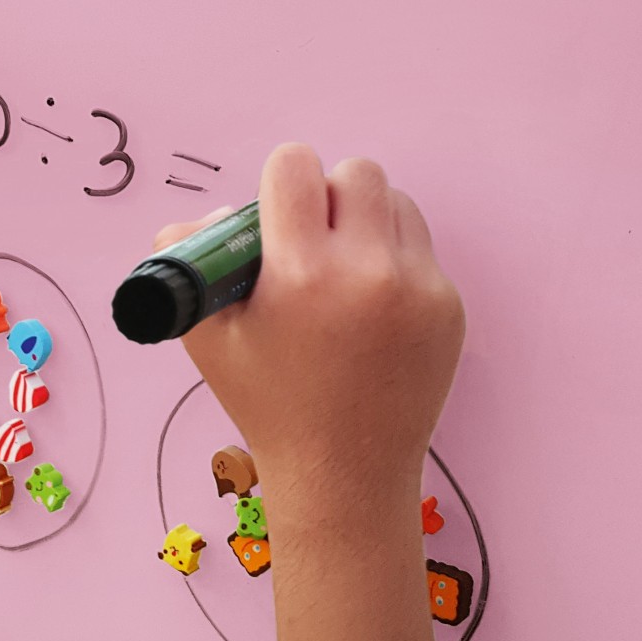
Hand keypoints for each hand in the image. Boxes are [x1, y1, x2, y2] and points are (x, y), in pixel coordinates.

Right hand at [153, 143, 464, 530]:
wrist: (344, 474)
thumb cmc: (267, 403)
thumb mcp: (207, 336)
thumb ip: (193, 258)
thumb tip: (214, 214)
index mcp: (300, 273)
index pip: (296, 165)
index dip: (279, 181)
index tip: (275, 213)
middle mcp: (367, 272)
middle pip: (356, 173)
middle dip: (328, 196)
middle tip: (311, 239)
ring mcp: (418, 289)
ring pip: (396, 203)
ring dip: (366, 221)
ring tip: (343, 271)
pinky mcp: (448, 307)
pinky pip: (419, 249)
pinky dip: (393, 262)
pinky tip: (371, 310)